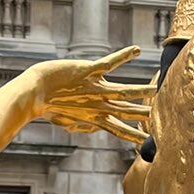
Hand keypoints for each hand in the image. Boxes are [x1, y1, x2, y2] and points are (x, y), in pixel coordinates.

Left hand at [15, 48, 148, 144]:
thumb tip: (96, 129)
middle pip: (125, 111)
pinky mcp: (88, 72)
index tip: (148, 144)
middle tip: (160, 118)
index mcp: (94, 116)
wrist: (33, 92)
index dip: (133, 136)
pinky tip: (137, 50)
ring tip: (156, 89)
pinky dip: (123, 56)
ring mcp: (94, 88)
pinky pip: (109, 63)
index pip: (119, 129)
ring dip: (140, 91)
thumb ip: (84, 126)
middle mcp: (97, 104)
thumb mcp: (69, 121)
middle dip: (143, 114)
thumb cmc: (49, 106)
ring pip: (123, 90)